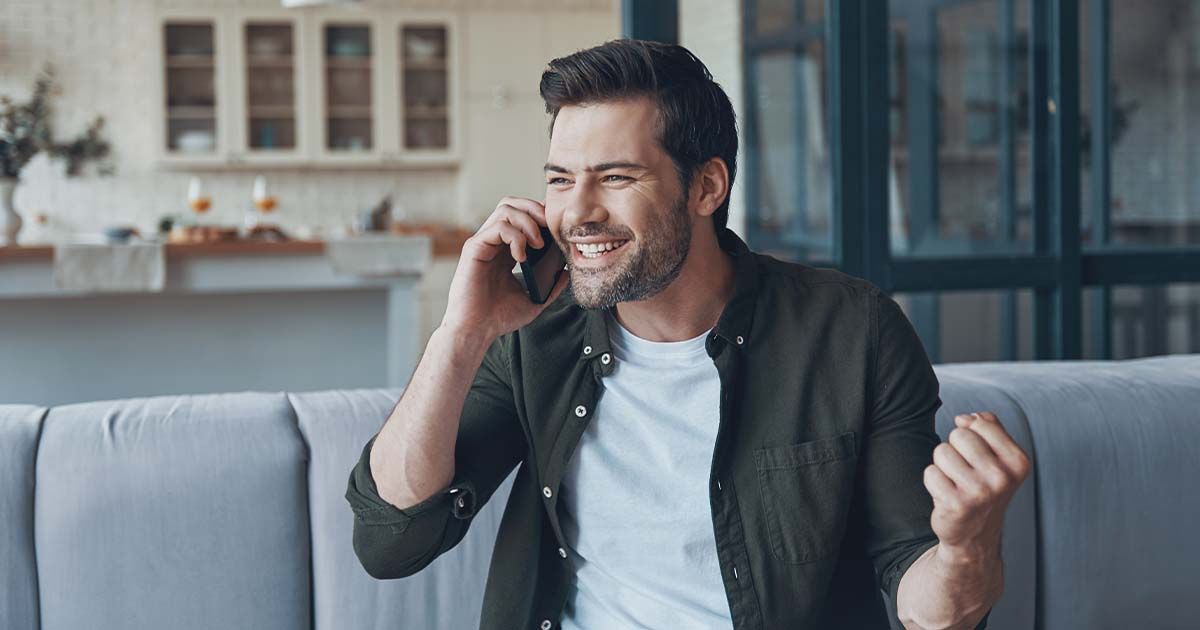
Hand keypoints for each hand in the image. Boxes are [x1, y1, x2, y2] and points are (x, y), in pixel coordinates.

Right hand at [440, 196, 568, 344]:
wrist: (477, 331)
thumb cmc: (498, 318)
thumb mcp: (533, 300)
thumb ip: (550, 287)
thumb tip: (567, 272)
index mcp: (505, 250)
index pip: (522, 217)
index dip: (540, 216)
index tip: (556, 231)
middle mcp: (493, 242)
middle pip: (512, 204)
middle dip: (535, 209)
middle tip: (549, 228)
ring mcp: (483, 243)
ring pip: (505, 209)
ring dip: (528, 222)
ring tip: (538, 244)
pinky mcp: (474, 248)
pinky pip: (498, 227)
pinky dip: (515, 237)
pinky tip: (521, 257)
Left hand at [924, 412, 1030, 562]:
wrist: (975, 534)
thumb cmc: (983, 487)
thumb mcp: (997, 456)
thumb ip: (988, 427)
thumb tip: (965, 418)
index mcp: (1018, 462)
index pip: (980, 423)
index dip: (971, 434)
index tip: (978, 457)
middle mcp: (1003, 478)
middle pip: (959, 435)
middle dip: (955, 450)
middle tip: (964, 473)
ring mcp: (980, 493)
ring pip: (942, 452)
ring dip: (943, 466)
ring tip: (955, 484)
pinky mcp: (956, 505)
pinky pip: (930, 473)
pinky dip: (933, 482)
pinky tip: (946, 496)